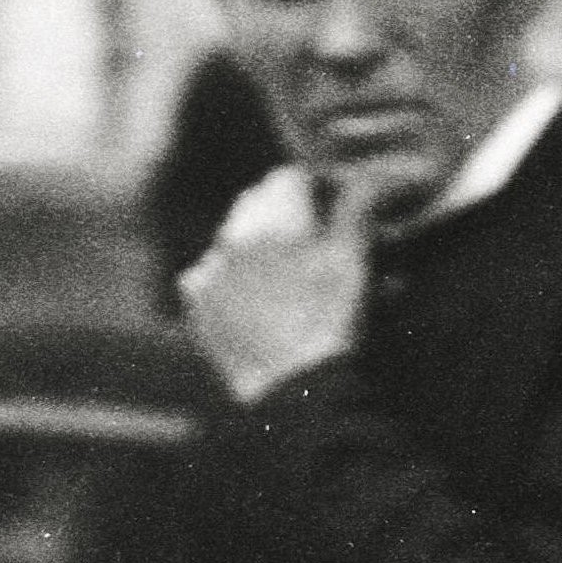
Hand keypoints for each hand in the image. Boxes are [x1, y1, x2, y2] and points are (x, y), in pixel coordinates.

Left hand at [180, 169, 369, 402]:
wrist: (290, 386)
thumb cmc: (330, 318)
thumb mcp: (352, 258)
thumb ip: (355, 207)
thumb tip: (364, 176)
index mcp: (275, 220)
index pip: (288, 178)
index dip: (311, 186)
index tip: (325, 203)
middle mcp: (235, 237)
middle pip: (256, 203)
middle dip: (280, 210)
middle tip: (304, 235)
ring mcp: (211, 271)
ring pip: (230, 236)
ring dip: (252, 241)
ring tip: (277, 268)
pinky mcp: (197, 304)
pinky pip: (205, 274)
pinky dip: (224, 276)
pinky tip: (247, 295)